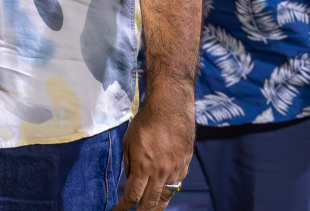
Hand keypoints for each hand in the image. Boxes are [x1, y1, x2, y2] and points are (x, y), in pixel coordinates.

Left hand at [113, 87, 194, 210]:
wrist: (170, 109)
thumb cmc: (145, 122)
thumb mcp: (128, 141)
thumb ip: (129, 163)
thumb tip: (130, 180)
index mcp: (143, 166)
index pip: (133, 195)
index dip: (124, 206)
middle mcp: (160, 172)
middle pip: (150, 202)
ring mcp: (175, 170)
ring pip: (166, 196)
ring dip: (157, 206)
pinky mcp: (185, 165)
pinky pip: (176, 184)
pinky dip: (168, 191)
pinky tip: (164, 194)